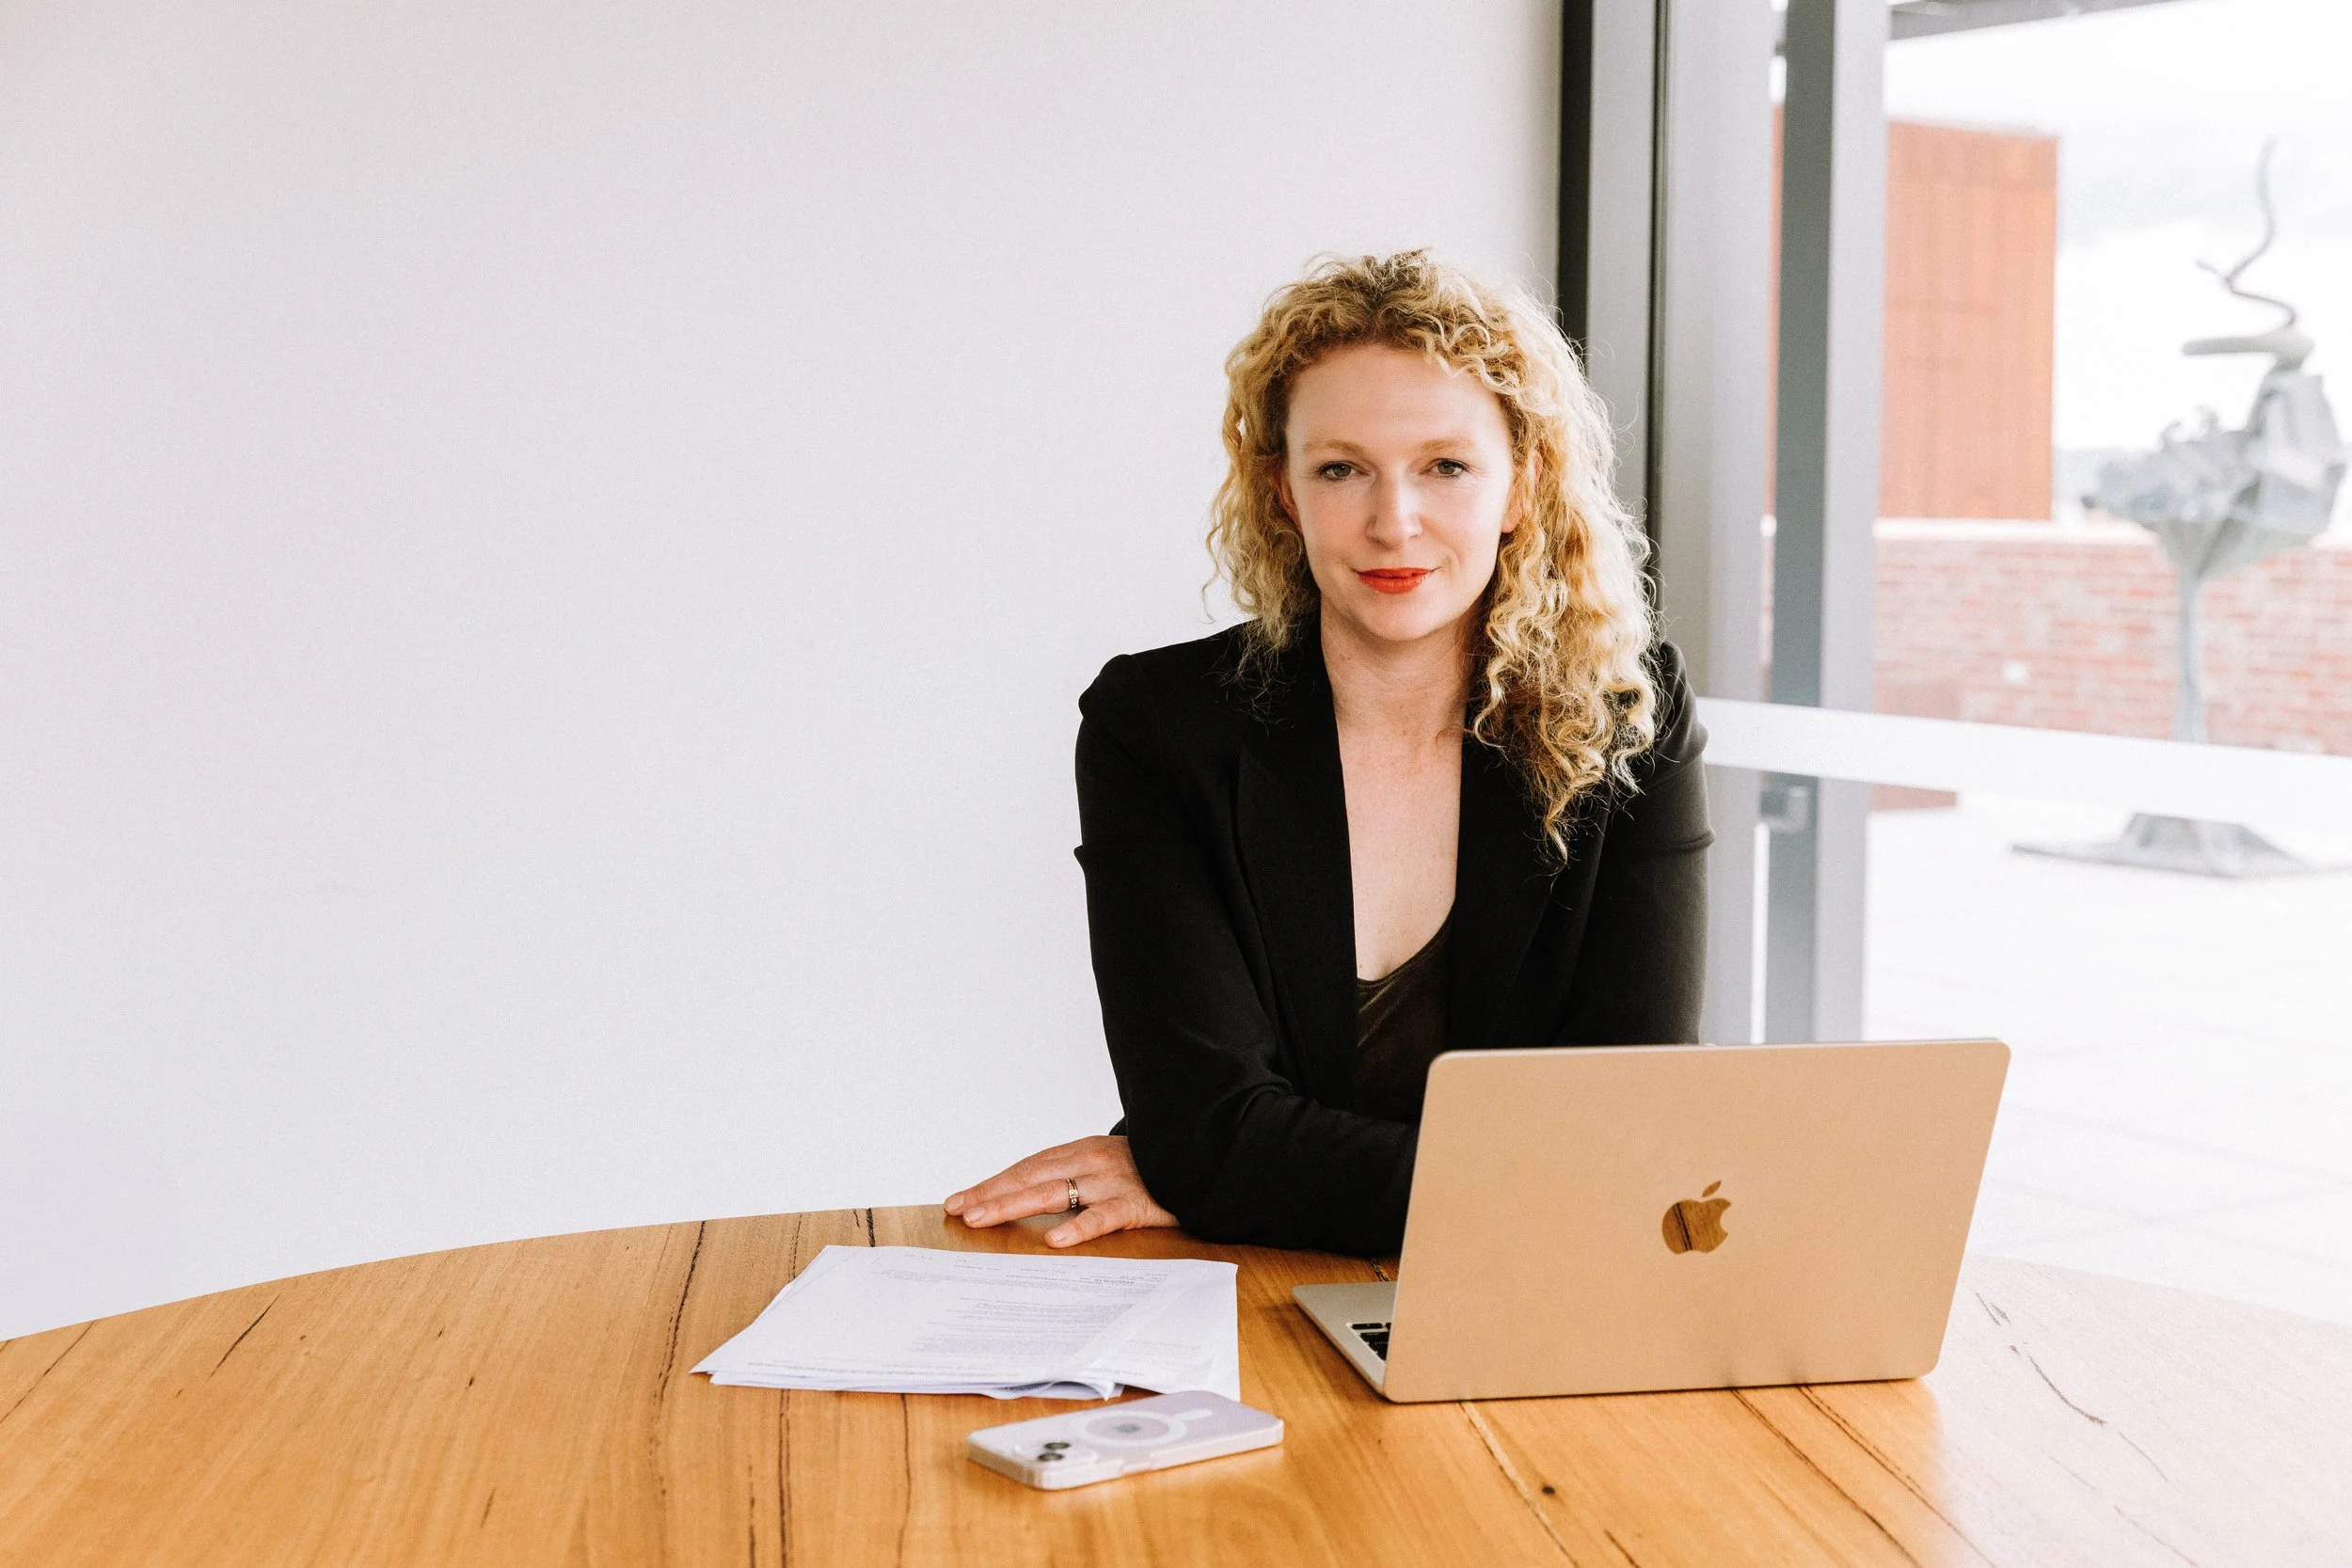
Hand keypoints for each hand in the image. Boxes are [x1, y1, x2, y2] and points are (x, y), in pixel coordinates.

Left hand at [944, 1135, 1180, 1247]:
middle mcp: (1088, 1161)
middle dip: (991, 1194)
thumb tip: (1024, 1202)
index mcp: (1077, 1152)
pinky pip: (1103, 1217)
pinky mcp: (1135, 1204)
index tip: (959, 1200)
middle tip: (960, 1211)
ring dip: (1014, 1206)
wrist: (1196, 1160)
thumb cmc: (1145, 1171)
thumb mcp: (1102, 1166)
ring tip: (984, 1219)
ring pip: (1055, 1193)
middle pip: (1030, 1177)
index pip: (1025, 1168)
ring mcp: (1110, 1181)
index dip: (991, 1183)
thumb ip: (1070, 1179)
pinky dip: (1079, 1227)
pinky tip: (1056, 1240)